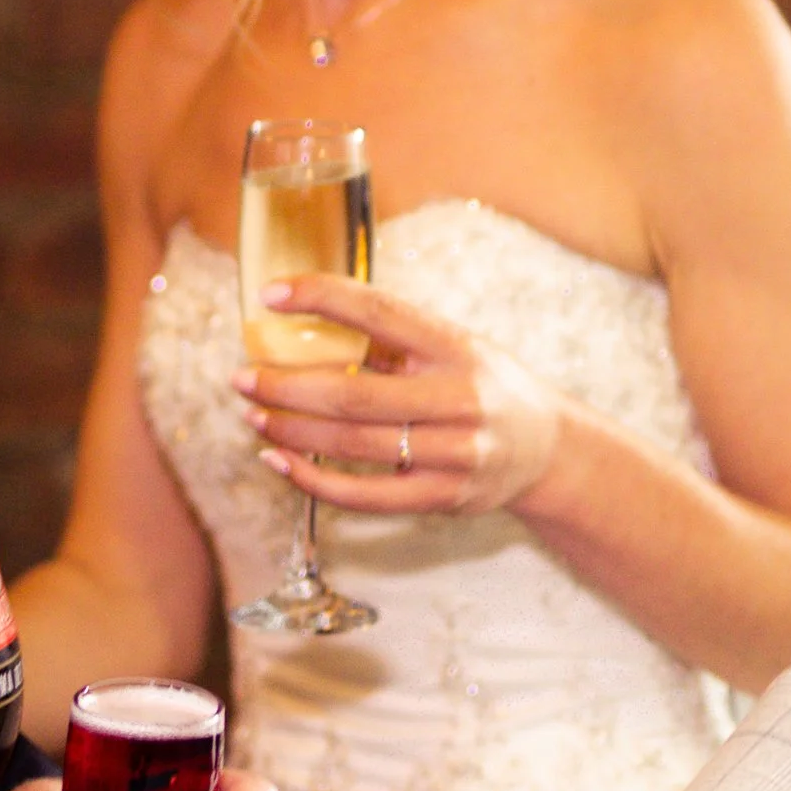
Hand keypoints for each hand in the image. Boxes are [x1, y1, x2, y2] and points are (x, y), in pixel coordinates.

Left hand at [234, 277, 567, 520]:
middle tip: (241, 378)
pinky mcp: (444, 497)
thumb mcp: (456, 347)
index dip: (324, 298)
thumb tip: (305, 324)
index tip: (271, 294)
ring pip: (354, 445)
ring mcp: (455, 452)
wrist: (548, 450)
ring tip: (254, 417)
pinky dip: (314, 481)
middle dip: (286, 387)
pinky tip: (280, 463)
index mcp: (456, 346)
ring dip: (291, 432)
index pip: (382, 311)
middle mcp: (459, 398)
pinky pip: (366, 495)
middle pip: (354, 394)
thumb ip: (396, 342)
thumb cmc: (484, 386)